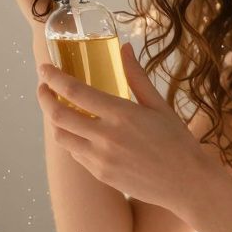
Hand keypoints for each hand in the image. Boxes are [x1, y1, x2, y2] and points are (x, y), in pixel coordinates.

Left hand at [36, 42, 218, 215]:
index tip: (44, 69)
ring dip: (54, 121)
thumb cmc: (177, 141)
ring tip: (58, 108)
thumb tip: (124, 48)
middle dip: (44, 97)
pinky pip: (76, 154)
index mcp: (121, 114)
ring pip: (62, 137)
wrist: (187, 183)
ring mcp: (100, 159)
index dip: (54, 78)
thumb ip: (136, 76)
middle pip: (58, 115)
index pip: (74, 92)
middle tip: (44, 87)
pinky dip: (71, 139)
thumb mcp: (158, 104)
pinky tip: (79, 131)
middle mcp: (106, 137)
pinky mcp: (101, 175)